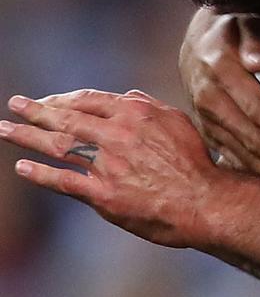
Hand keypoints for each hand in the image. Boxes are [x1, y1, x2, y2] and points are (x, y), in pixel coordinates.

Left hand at [0, 89, 230, 247]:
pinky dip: (39, 173)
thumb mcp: (177, 121)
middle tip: (15, 104)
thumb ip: (149, 105)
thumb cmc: (194, 161)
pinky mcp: (102, 194)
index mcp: (133, 113)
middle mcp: (116, 133)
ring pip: (58, 145)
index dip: (64, 99)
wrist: (203, 200)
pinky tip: (21, 166)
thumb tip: (126, 96)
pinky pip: (63, 180)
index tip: (48, 100)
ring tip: (4, 129)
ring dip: (26, 135)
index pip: (88, 99)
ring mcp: (106, 164)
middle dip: (36, 110)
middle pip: (66, 118)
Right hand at [179, 8, 259, 189]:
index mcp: (219, 70)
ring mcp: (205, 118)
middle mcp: (208, 98)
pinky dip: (248, 175)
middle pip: (246, 134)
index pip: (251, 103)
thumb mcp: (245, 21)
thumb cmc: (234, 29)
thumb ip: (254, 37)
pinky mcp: (207, 132)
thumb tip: (258, 60)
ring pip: (237, 151)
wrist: (199, 40)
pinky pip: (227, 157)